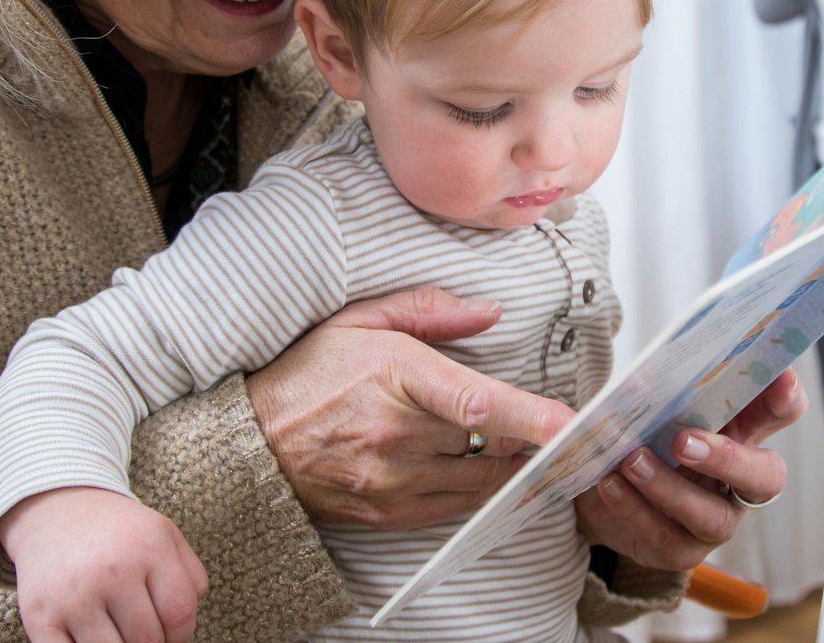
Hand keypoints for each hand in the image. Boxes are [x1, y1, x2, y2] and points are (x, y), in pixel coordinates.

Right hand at [0, 486, 207, 642]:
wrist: (54, 512)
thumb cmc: (116, 531)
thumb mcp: (162, 533)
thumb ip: (190, 572)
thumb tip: (191, 613)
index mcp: (148, 548)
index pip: (179, 613)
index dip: (181, 634)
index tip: (172, 635)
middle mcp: (112, 571)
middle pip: (147, 639)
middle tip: (143, 633)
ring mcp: (74, 596)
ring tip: (118, 632)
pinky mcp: (40, 617)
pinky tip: (90, 638)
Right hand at [245, 286, 576, 529]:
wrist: (252, 445)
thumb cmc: (307, 375)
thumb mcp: (358, 320)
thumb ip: (429, 310)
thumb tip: (489, 312)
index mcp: (395, 375)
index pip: (478, 403)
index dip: (531, 416)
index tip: (571, 422)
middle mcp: (397, 433)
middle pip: (492, 444)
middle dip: (525, 434)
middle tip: (542, 420)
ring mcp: (393, 479)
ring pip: (481, 480)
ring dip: (507, 464)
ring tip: (513, 443)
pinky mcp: (389, 513)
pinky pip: (456, 506)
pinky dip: (477, 488)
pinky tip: (478, 467)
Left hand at [574, 368, 805, 570]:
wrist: (598, 492)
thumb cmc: (637, 437)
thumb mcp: (637, 409)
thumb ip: (626, 398)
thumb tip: (575, 400)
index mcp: (739, 432)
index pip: (780, 413)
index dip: (785, 398)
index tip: (781, 378)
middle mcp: (737, 480)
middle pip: (766, 476)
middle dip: (729, 458)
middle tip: (683, 441)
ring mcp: (713, 519)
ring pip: (712, 516)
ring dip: (670, 488)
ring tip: (632, 460)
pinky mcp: (680, 549)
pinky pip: (666, 536)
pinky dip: (635, 508)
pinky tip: (610, 484)